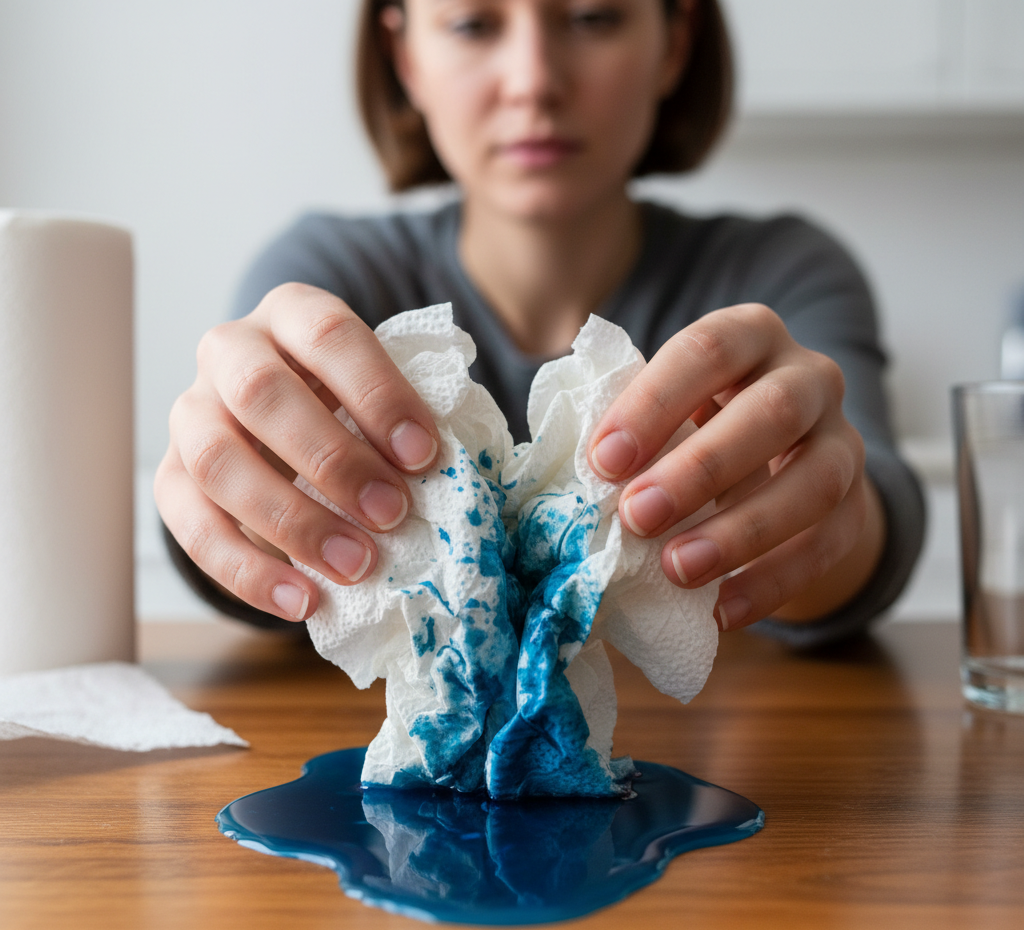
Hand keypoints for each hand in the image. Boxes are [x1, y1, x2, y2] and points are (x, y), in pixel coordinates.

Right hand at [155, 283, 439, 620]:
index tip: (423, 454)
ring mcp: (191, 410)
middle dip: (332, 460)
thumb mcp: (379, 389)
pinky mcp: (172, 472)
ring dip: (289, 521)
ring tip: (354, 564)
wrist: (285, 411)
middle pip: (261, 394)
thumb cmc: (349, 401)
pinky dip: (244, 570)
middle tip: (392, 513)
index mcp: (292, 313)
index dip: (376, 393)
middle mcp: (230, 351)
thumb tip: (447, 478)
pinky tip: (300, 600)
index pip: (329, 335)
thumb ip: (404, 418)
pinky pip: (187, 523)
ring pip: (215, 461)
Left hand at [587, 303, 884, 630]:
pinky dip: (773, 582)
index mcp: (750, 335)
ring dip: (742, 531)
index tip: (604, 460)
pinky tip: (722, 610)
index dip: (654, 402)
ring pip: (814, 482)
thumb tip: (574, 483)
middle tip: (636, 516)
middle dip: (701, 468)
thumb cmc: (695, 425)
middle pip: (772, 412)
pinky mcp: (857, 504)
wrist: (774, 458)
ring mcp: (843, 440)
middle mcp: (809, 376)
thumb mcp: (667, 409)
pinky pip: (829, 544)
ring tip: (677, 569)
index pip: (707, 349)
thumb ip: (633, 430)